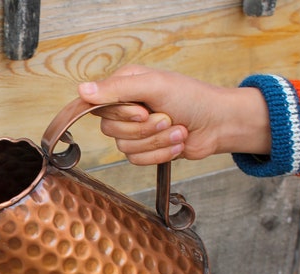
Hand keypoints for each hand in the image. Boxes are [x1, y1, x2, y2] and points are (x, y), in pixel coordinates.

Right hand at [78, 65, 270, 164]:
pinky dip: (160, 154)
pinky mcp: (144, 150)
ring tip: (177, 130)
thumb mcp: (154, 86)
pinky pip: (137, 160)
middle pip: (111, 130)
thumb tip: (81, 91)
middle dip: (144, 129)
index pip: (99, 106)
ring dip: (157, 141)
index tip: (143, 110)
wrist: (218, 124)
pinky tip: (176, 144)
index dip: (121, 114)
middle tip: (167, 118)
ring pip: (125, 147)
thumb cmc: (191, 98)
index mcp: (124, 86)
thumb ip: (116, 89)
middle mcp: (126, 108)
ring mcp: (135, 130)